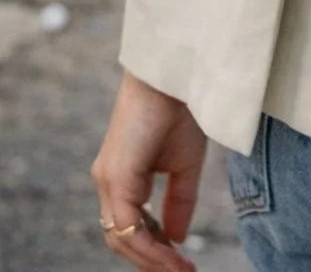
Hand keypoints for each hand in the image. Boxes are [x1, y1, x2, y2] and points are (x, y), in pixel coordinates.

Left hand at [92, 71, 206, 270]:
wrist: (175, 75)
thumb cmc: (180, 109)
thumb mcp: (185, 163)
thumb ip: (179, 200)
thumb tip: (176, 238)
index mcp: (122, 177)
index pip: (131, 226)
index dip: (155, 250)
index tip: (182, 265)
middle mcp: (108, 182)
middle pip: (121, 238)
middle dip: (151, 262)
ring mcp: (108, 180)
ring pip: (120, 237)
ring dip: (151, 259)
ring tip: (180, 270)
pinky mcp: (116, 176)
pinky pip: (126, 225)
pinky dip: (148, 245)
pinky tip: (171, 254)